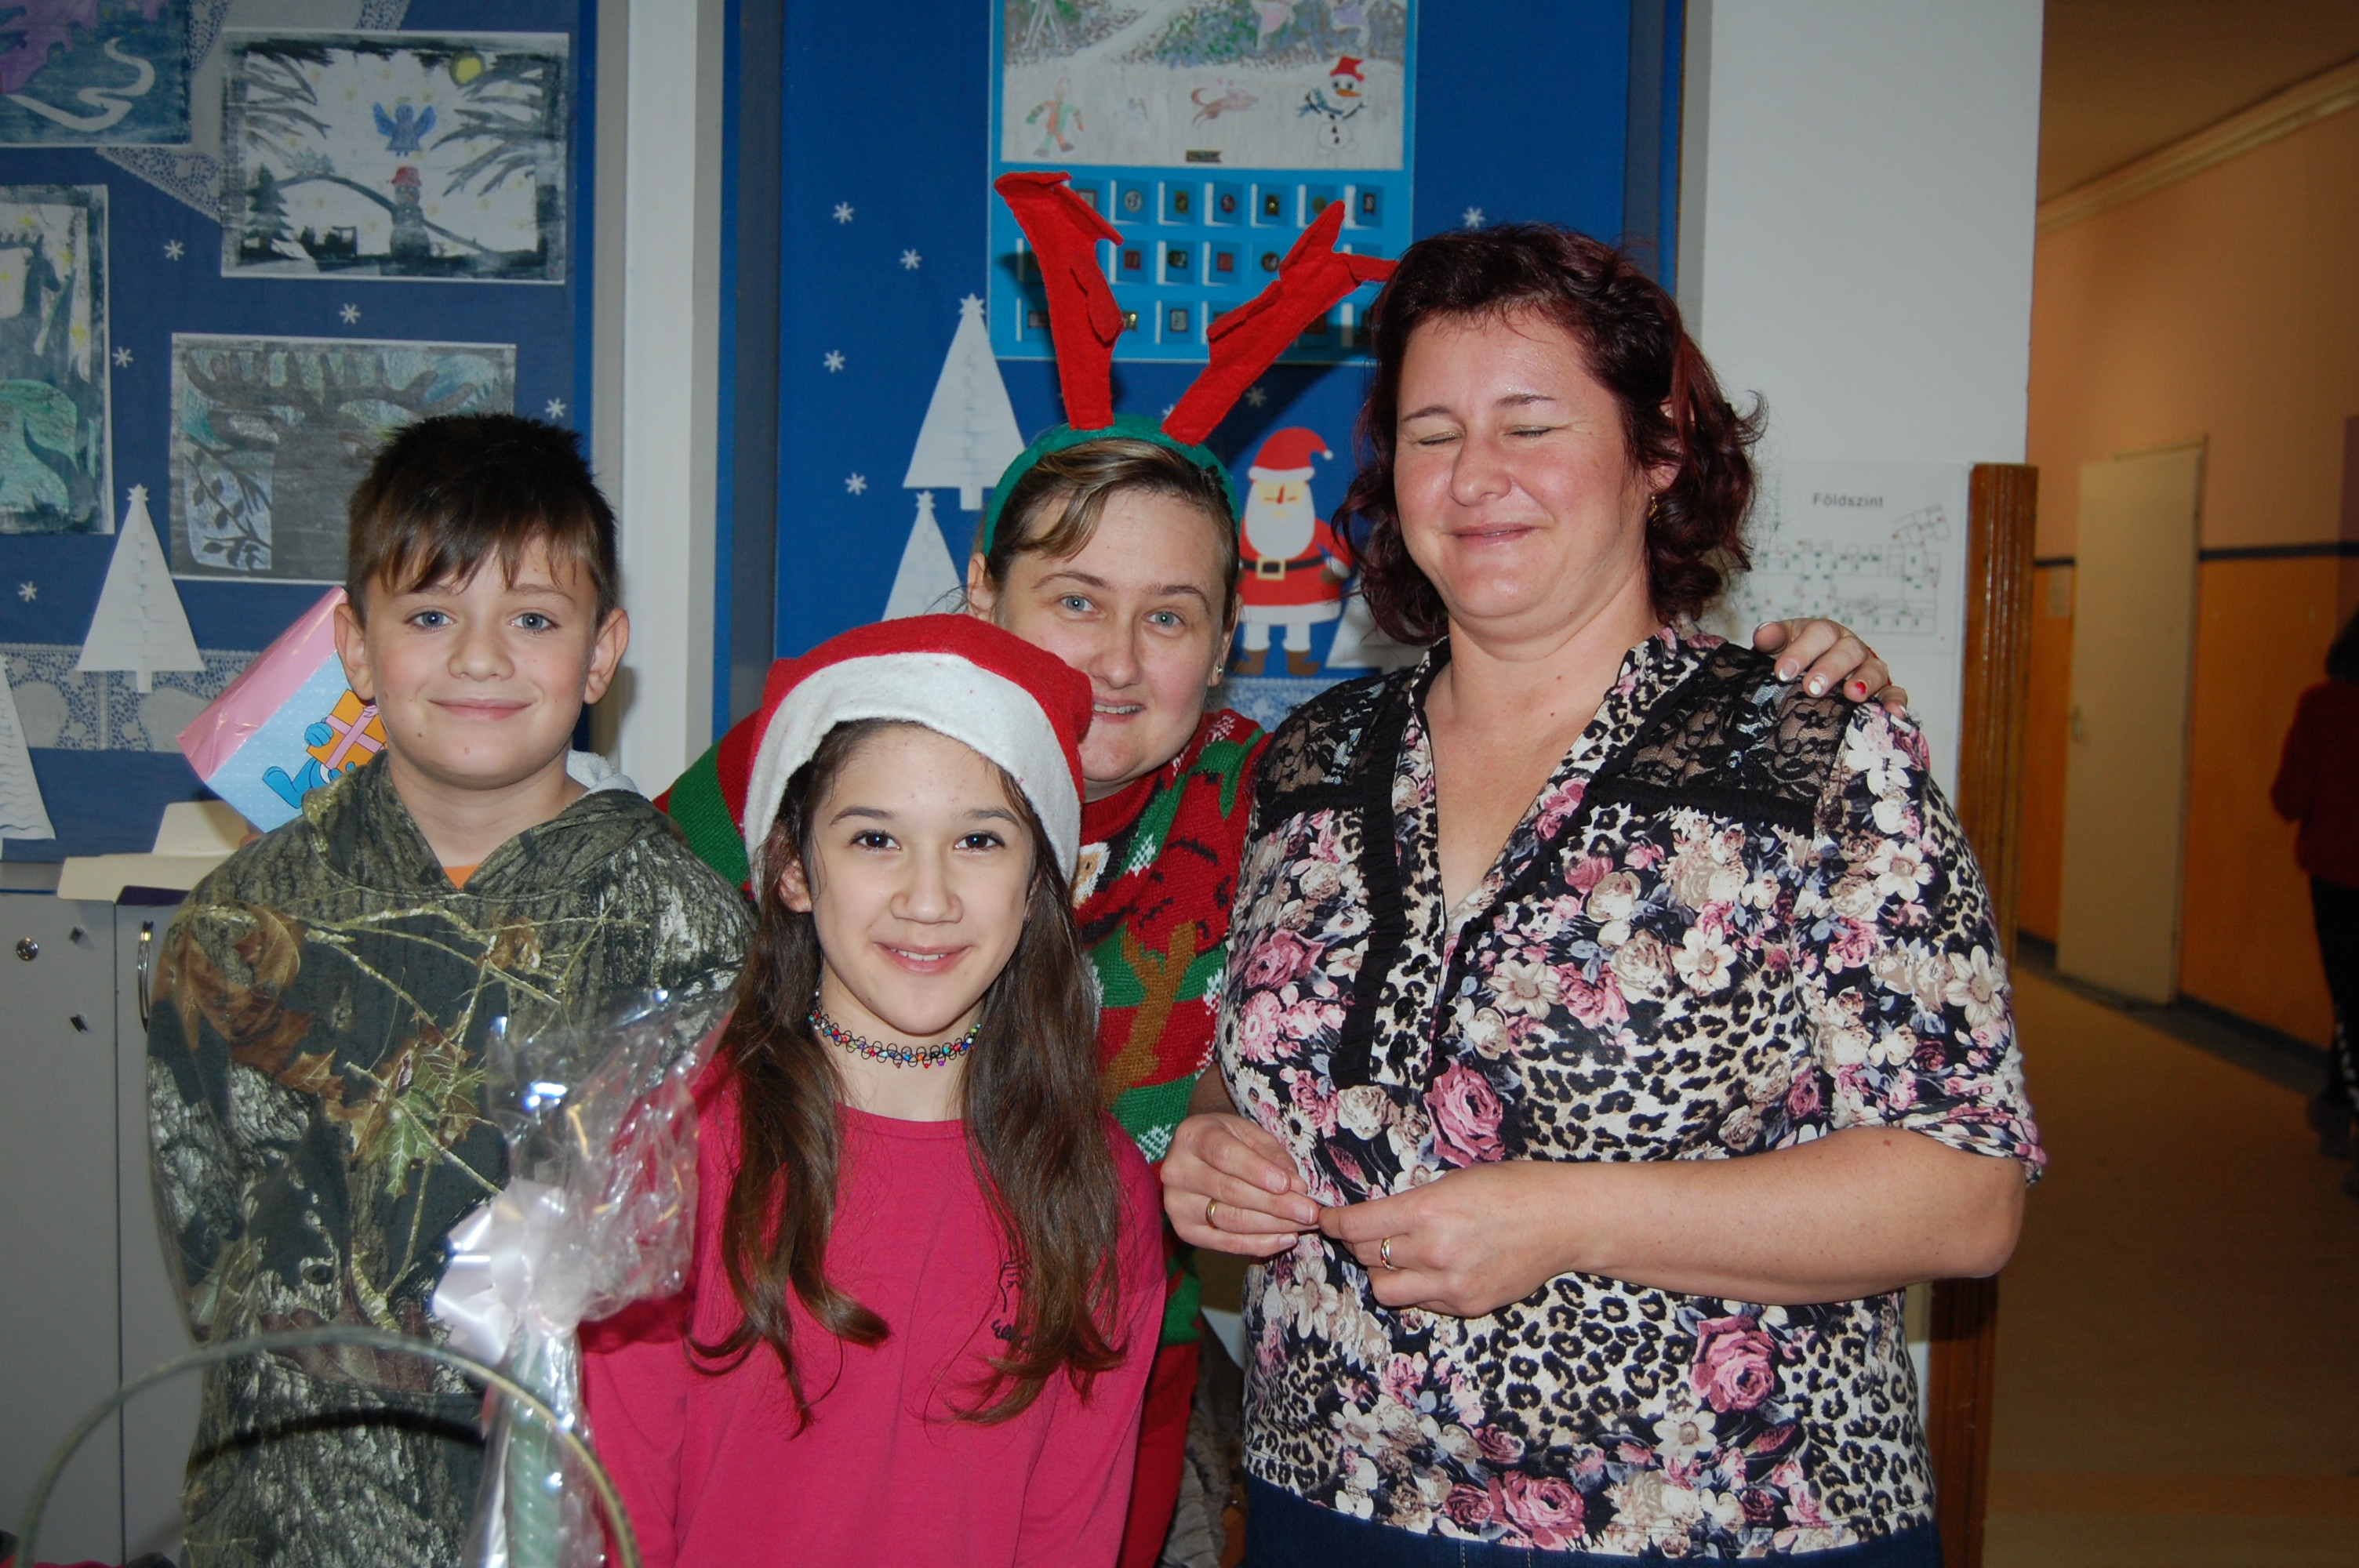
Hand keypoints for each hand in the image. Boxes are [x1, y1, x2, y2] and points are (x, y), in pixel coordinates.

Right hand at [1163, 1112, 1319, 1257]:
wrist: (1198, 1156)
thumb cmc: (1228, 1140)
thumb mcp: (1250, 1134)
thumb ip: (1272, 1155)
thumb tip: (1295, 1185)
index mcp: (1192, 1137)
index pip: (1225, 1156)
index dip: (1258, 1171)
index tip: (1289, 1185)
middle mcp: (1177, 1171)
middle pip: (1231, 1192)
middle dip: (1276, 1204)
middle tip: (1310, 1211)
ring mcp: (1177, 1204)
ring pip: (1231, 1220)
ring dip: (1273, 1225)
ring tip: (1303, 1225)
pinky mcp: (1185, 1230)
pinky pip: (1227, 1243)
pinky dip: (1260, 1244)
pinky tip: (1285, 1238)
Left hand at [1320, 1162, 1580, 1316]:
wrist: (1563, 1220)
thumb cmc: (1510, 1188)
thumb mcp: (1452, 1182)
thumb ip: (1411, 1204)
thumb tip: (1372, 1218)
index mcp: (1425, 1211)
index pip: (1355, 1227)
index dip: (1334, 1223)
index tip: (1327, 1220)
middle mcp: (1432, 1251)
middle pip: (1365, 1256)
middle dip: (1359, 1243)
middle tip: (1365, 1232)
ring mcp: (1450, 1284)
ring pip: (1384, 1289)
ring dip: (1382, 1272)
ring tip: (1397, 1255)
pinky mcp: (1466, 1305)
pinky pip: (1420, 1302)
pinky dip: (1417, 1287)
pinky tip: (1433, 1268)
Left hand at [1751, 620, 1907, 710]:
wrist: (1806, 677)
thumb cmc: (1794, 661)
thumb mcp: (1779, 647)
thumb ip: (1771, 639)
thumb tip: (1763, 635)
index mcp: (1824, 634)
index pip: (1818, 634)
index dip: (1802, 652)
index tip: (1782, 673)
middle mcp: (1849, 647)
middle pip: (1848, 651)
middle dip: (1831, 668)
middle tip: (1812, 688)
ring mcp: (1868, 668)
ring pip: (1874, 669)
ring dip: (1865, 681)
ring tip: (1853, 695)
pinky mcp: (1882, 690)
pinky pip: (1894, 692)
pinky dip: (1896, 701)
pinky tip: (1895, 713)